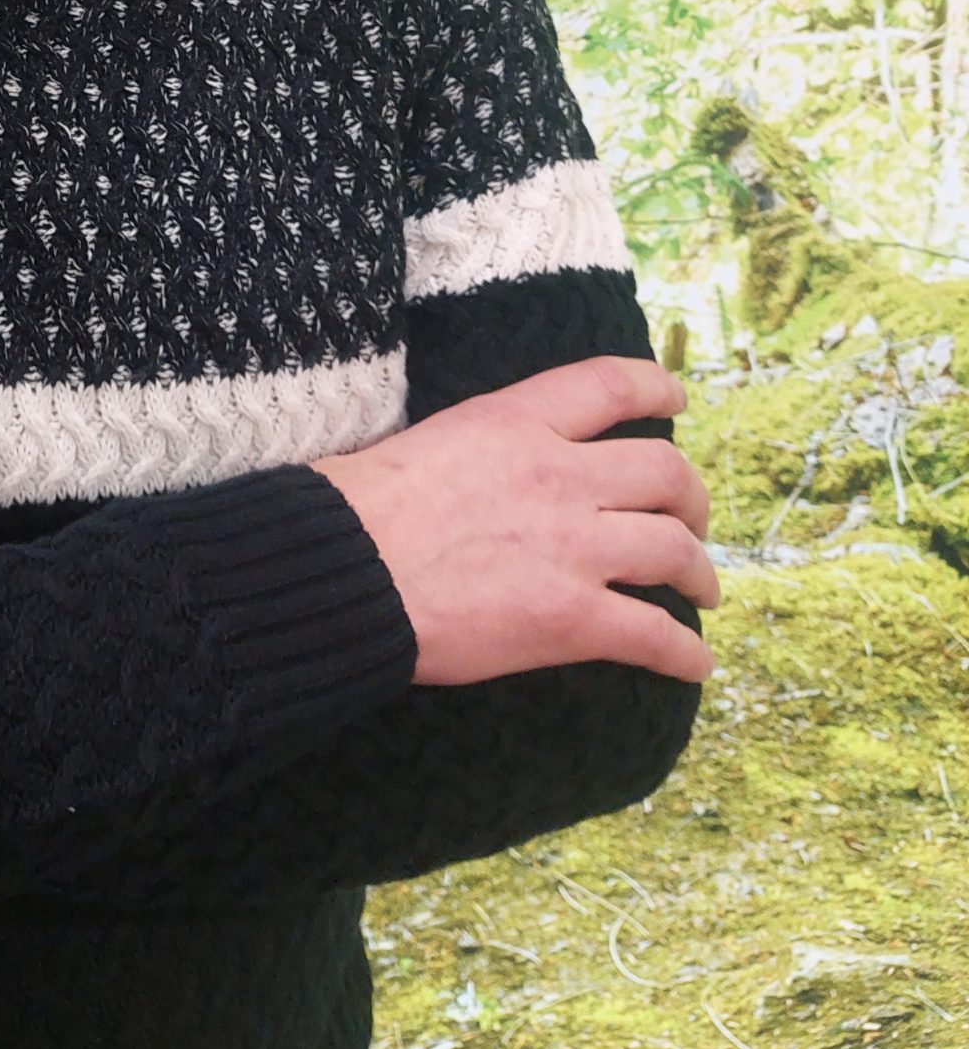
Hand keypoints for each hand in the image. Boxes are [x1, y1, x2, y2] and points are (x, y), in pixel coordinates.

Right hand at [311, 355, 718, 687]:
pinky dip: (684, 653)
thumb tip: (488, 463)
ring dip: (700, 573)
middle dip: (693, 498)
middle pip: (664, 473)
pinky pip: (653, 636)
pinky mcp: (571, 618)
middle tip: (693, 519)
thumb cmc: (359, 504)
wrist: (345, 570)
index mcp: (518, 421)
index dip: (656, 389)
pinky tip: (695, 664)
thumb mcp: (429, 437)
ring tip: (703, 590)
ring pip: (674, 551)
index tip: (677, 400)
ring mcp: (574, 548)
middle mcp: (561, 476)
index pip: (610, 385)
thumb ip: (482, 444)